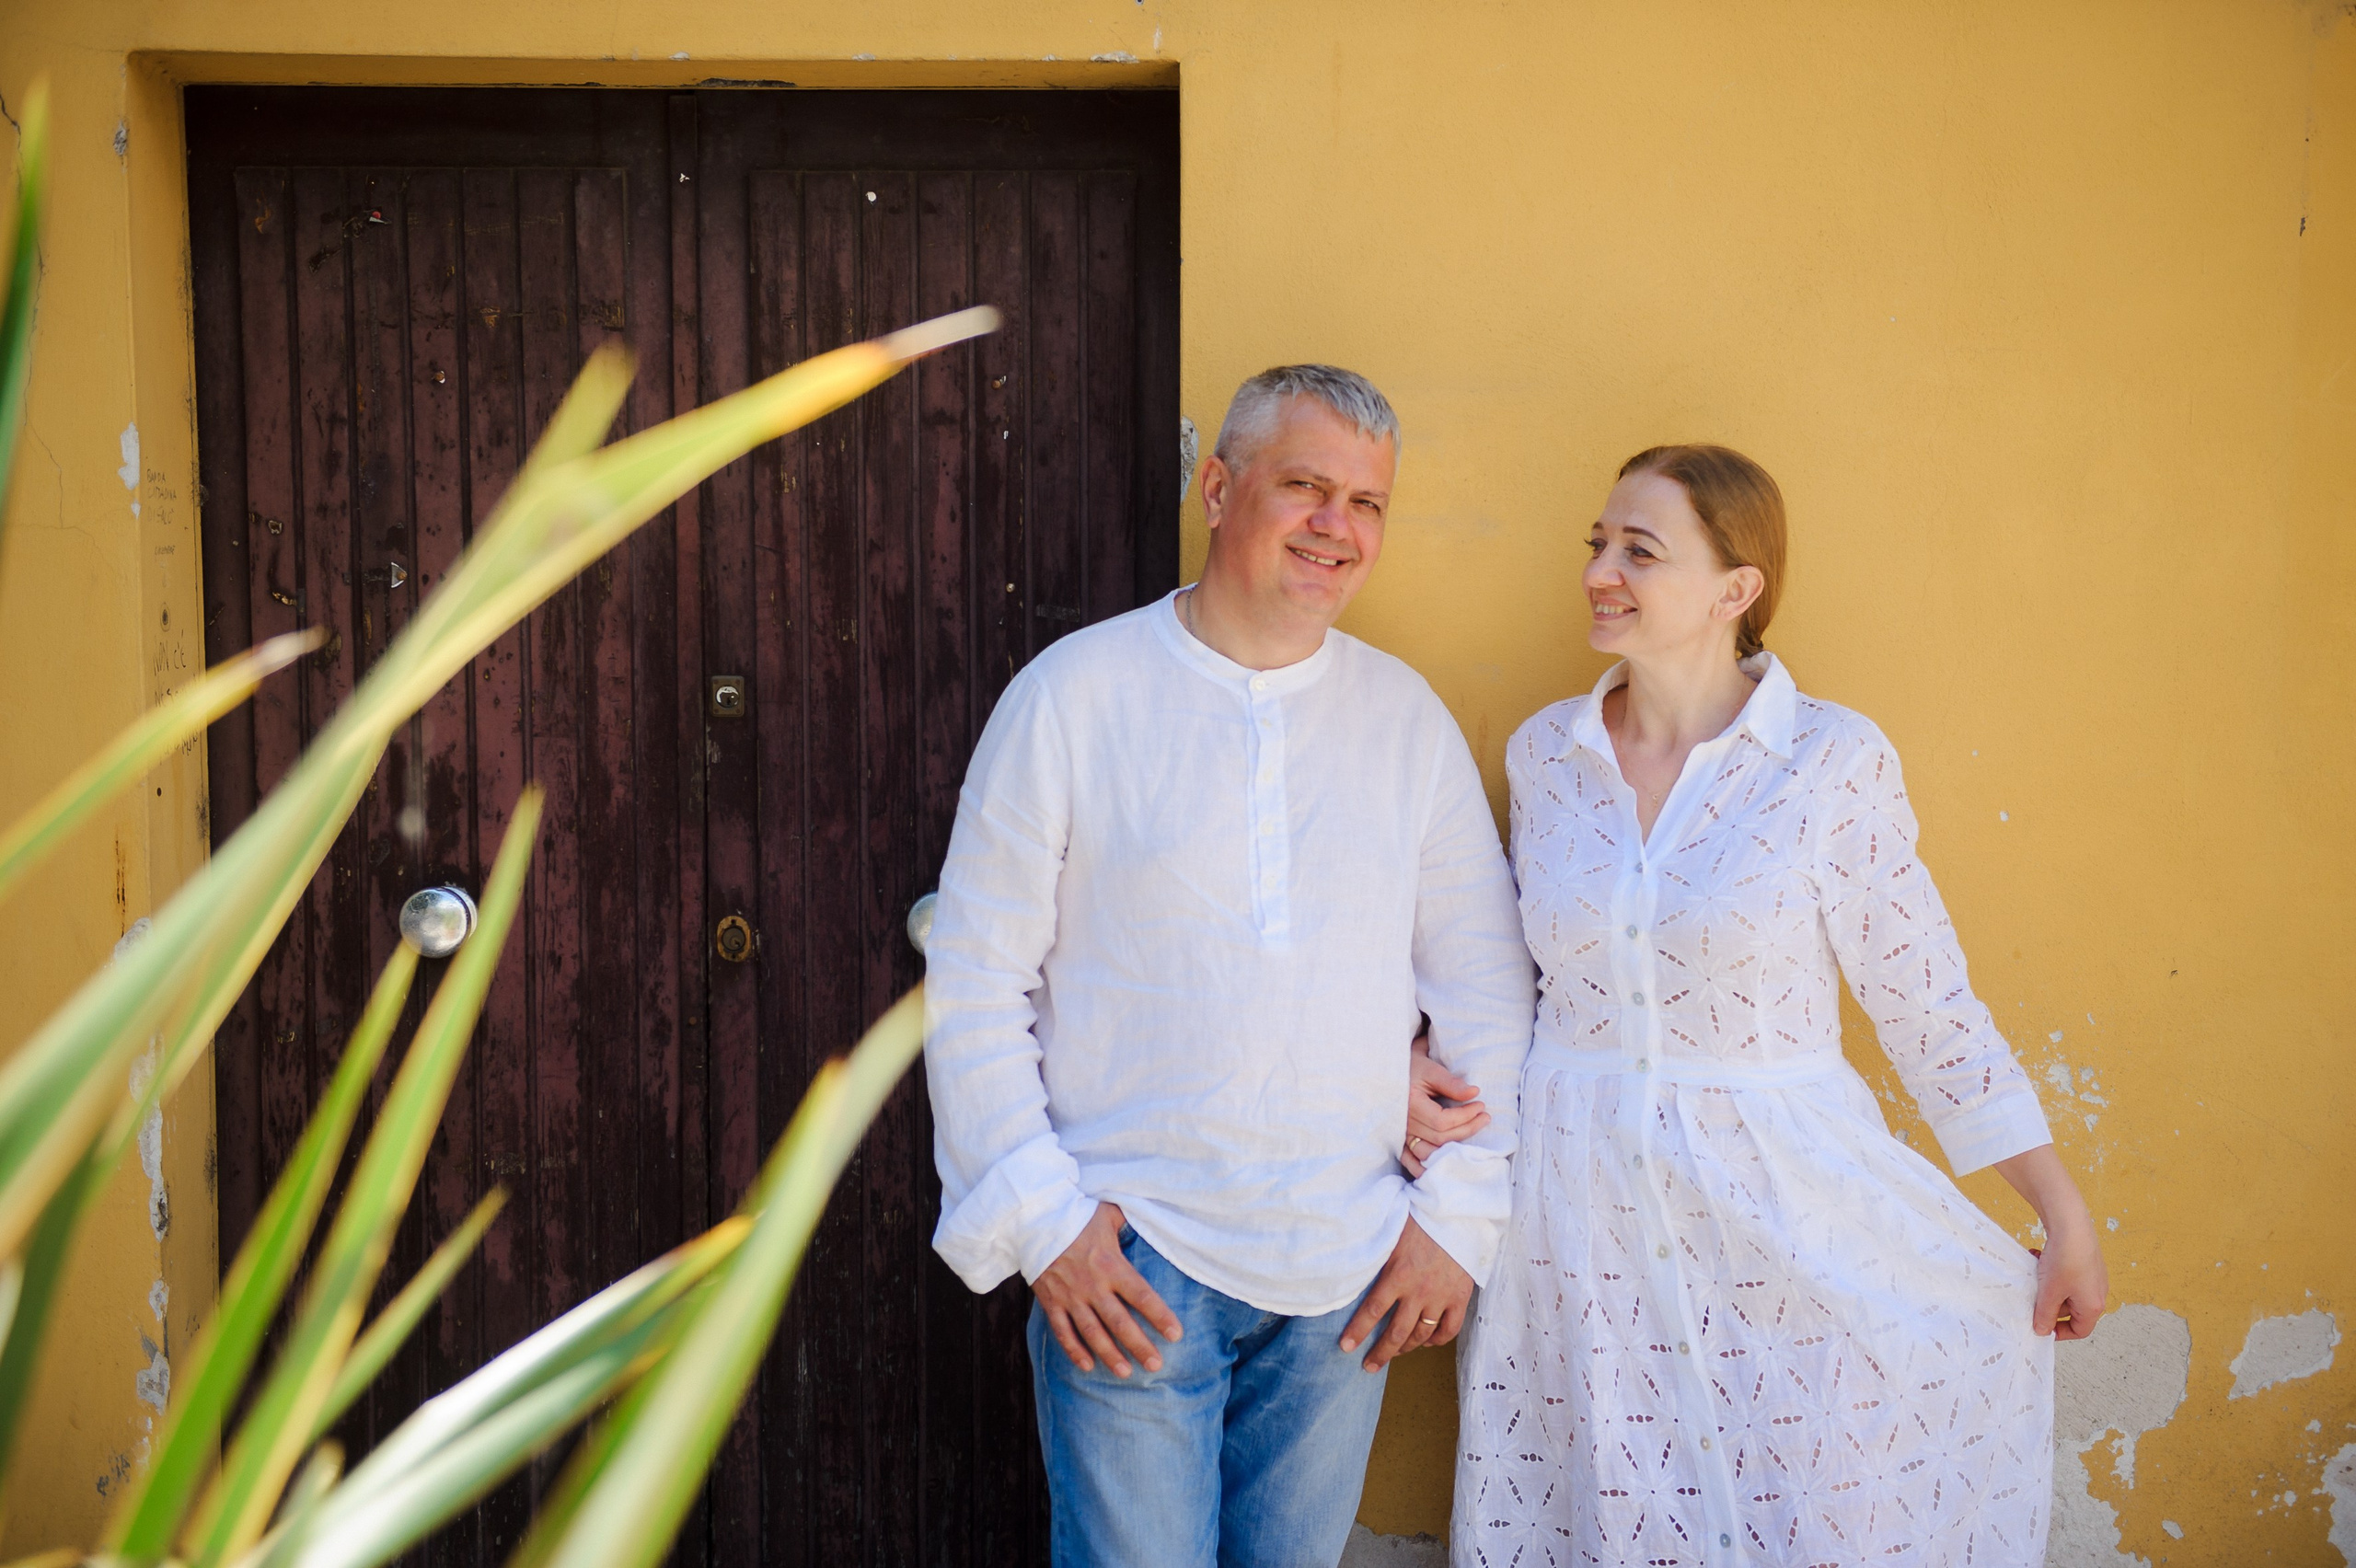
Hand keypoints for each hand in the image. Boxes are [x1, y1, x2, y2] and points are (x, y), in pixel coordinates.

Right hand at [1031, 1202, 1183, 1376]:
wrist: (1033, 1219)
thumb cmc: (1075, 1214)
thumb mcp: (1107, 1213)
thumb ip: (1129, 1222)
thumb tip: (1152, 1220)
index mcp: (1111, 1264)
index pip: (1141, 1295)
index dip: (1160, 1316)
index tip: (1176, 1334)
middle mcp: (1092, 1285)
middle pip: (1120, 1322)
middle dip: (1139, 1345)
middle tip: (1156, 1365)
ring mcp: (1070, 1296)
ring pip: (1092, 1333)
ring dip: (1109, 1354)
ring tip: (1126, 1373)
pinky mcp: (1051, 1302)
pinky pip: (1062, 1332)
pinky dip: (1073, 1351)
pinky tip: (1087, 1366)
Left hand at [1339, 1217, 1472, 1370]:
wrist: (1458, 1212)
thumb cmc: (1419, 1217)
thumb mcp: (1391, 1234)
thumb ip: (1375, 1255)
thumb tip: (1349, 1267)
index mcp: (1398, 1275)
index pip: (1372, 1311)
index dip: (1357, 1332)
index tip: (1345, 1347)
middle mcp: (1419, 1291)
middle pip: (1396, 1332)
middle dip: (1380, 1353)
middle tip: (1369, 1366)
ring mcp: (1441, 1296)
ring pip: (1421, 1335)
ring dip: (1406, 1348)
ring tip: (1394, 1354)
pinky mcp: (1460, 1297)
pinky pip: (1449, 1329)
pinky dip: (1436, 1341)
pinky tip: (1426, 1342)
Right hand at [1403, 1029, 1489, 1177]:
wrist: (1389, 1070)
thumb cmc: (1411, 1067)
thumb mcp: (1430, 1069)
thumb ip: (1451, 1083)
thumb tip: (1474, 1093)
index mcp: (1410, 1104)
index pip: (1442, 1121)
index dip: (1465, 1116)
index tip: (1480, 1105)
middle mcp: (1404, 1122)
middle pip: (1439, 1138)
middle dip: (1466, 1129)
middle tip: (1485, 1117)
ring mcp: (1400, 1133)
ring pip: (1428, 1151)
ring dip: (1451, 1149)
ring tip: (1470, 1137)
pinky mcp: (1399, 1138)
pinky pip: (1409, 1159)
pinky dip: (1422, 1167)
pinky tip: (1438, 1168)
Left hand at [1989, 1143, 2108, 1340]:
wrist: (2071, 1224)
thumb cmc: (2066, 1260)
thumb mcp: (2050, 1293)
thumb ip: (2044, 1315)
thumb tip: (2042, 1331)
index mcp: (2093, 1306)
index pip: (2080, 1330)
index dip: (2060, 1332)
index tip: (2041, 1326)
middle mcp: (2097, 1292)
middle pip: (2070, 1309)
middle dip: (2049, 1304)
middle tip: (2032, 1296)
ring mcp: (2092, 1276)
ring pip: (2065, 1290)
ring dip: (2048, 1286)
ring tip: (2035, 1274)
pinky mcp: (2085, 1261)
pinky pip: (2066, 1274)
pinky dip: (2051, 1271)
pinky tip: (2038, 1258)